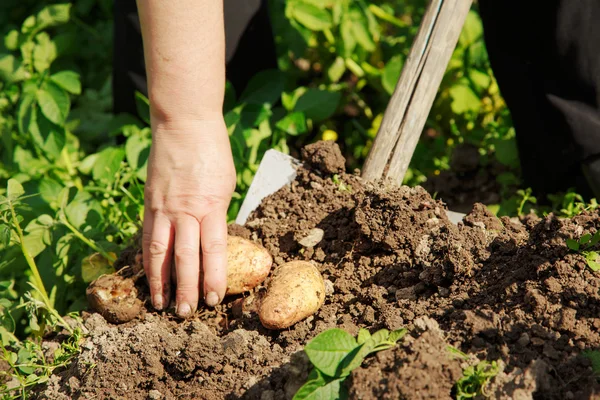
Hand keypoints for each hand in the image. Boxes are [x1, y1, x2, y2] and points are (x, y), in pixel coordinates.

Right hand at [142, 118, 235, 316]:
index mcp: (211, 205)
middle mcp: (185, 210)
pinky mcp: (149, 202)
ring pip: (159, 251)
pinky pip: (146, 235)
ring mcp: (163, 207)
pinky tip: (147, 274)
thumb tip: (213, 238)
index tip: (214, 299)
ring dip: (159, 281)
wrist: (184, 123)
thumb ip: (217, 212)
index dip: (213, 277)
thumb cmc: (212, 152)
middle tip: (186, 313)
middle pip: (184, 257)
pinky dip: (147, 258)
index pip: (213, 250)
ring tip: (159, 304)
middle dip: (186, 288)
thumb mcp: (225, 184)